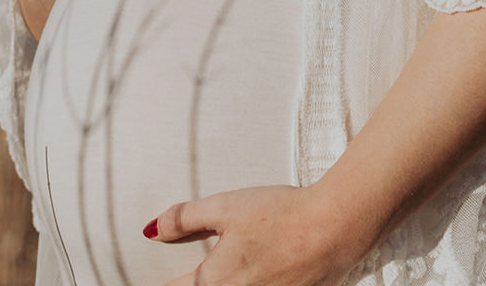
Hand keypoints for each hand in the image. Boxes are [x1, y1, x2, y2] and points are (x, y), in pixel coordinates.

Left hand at [147, 185, 365, 285]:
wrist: (335, 228)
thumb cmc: (282, 215)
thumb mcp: (224, 207)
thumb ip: (183, 219)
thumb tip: (151, 231)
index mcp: (215, 281)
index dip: (162, 284)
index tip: (149, 279)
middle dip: (194, 282)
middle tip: (199, 268)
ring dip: (224, 283)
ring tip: (231, 266)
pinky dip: (252, 284)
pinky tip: (262, 268)